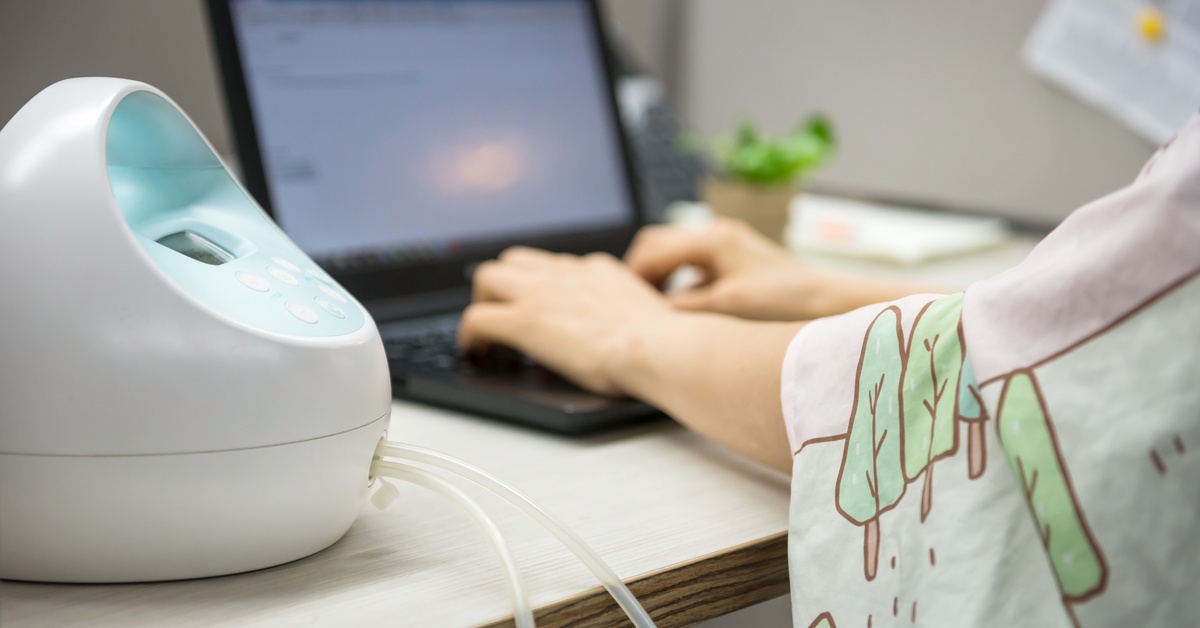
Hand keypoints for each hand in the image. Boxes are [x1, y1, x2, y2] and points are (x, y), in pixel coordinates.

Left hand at [458, 246, 672, 395]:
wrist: (659, 348)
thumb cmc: (664, 343)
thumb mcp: (649, 313)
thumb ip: (631, 312)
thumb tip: (636, 330)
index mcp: (596, 270)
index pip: (555, 265)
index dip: (540, 286)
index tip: (540, 305)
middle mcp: (565, 273)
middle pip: (514, 260)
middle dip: (503, 285)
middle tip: (505, 314)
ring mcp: (541, 293)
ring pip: (487, 277)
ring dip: (483, 302)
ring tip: (486, 333)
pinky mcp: (524, 320)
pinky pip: (476, 318)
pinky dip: (469, 335)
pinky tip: (475, 352)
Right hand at [625, 217, 829, 319]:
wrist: (827, 304)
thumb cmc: (785, 303)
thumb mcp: (726, 309)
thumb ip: (683, 309)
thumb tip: (648, 316)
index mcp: (712, 239)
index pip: (652, 251)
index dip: (631, 277)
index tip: (619, 303)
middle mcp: (717, 234)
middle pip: (658, 244)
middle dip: (640, 272)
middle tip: (627, 303)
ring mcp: (726, 244)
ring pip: (674, 253)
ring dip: (658, 277)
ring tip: (648, 307)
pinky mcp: (735, 259)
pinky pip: (693, 265)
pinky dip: (678, 282)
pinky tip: (679, 308)